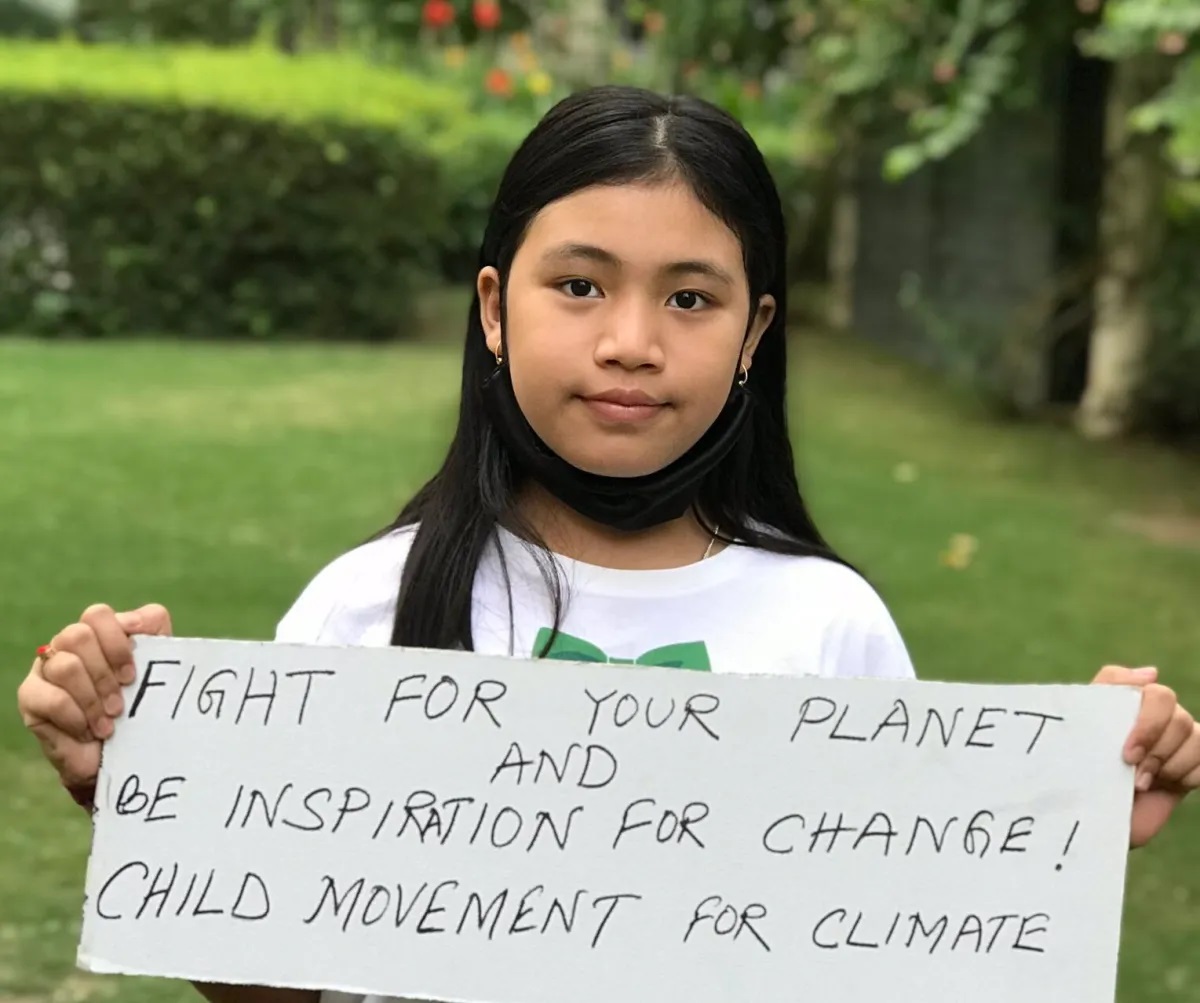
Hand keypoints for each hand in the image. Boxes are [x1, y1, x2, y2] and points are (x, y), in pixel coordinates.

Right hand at [16, 603, 172, 791]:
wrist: (122, 755)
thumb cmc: (141, 707)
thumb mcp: (158, 668)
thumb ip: (155, 632)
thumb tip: (134, 621)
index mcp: (98, 633)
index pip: (98, 615)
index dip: (117, 643)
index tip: (132, 675)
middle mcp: (67, 645)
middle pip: (78, 635)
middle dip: (105, 674)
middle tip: (121, 704)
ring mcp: (46, 669)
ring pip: (65, 666)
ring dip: (93, 699)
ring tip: (109, 723)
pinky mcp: (31, 697)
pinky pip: (51, 698)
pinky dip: (76, 717)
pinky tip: (88, 732)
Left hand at [1093, 665, 1199, 847]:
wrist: (1088, 815)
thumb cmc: (1076, 769)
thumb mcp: (1081, 726)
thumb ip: (1109, 689)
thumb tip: (1151, 672)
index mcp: (1130, 702)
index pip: (1158, 694)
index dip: (1148, 724)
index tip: (1127, 754)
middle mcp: (1157, 718)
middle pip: (1180, 719)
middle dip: (1158, 750)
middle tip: (1134, 773)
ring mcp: (1175, 743)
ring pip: (1197, 739)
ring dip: (1170, 766)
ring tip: (1142, 783)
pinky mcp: (1189, 769)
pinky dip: (1188, 776)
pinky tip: (1165, 785)